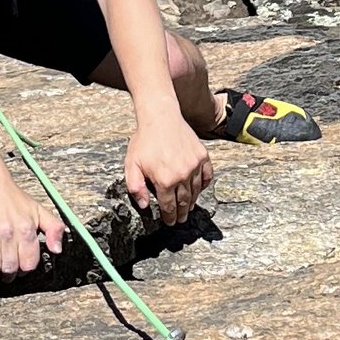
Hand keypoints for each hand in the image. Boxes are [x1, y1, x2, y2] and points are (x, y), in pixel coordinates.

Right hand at [0, 159, 62, 274]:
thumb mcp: (39, 210)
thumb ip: (54, 229)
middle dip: (11, 273)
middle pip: (11, 269)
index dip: (26, 268)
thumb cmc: (14, 198)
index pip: (29, 264)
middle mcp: (9, 234)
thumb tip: (58, 250)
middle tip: (9, 268)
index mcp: (26, 229)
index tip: (22, 265)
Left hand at [126, 113, 211, 229]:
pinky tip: (199, 189)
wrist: (160, 117)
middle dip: (182, 213)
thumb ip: (136, 188)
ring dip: (192, 202)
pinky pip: (207, 176)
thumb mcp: (132, 165)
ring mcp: (194, 166)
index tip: (170, 222)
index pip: (169, 206)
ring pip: (196, 191)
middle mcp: (182, 176)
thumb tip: (145, 205)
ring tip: (189, 207)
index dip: (169, 217)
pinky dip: (204, 185)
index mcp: (165, 180)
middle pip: (184, 202)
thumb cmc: (144, 141)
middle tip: (181, 219)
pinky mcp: (202, 156)